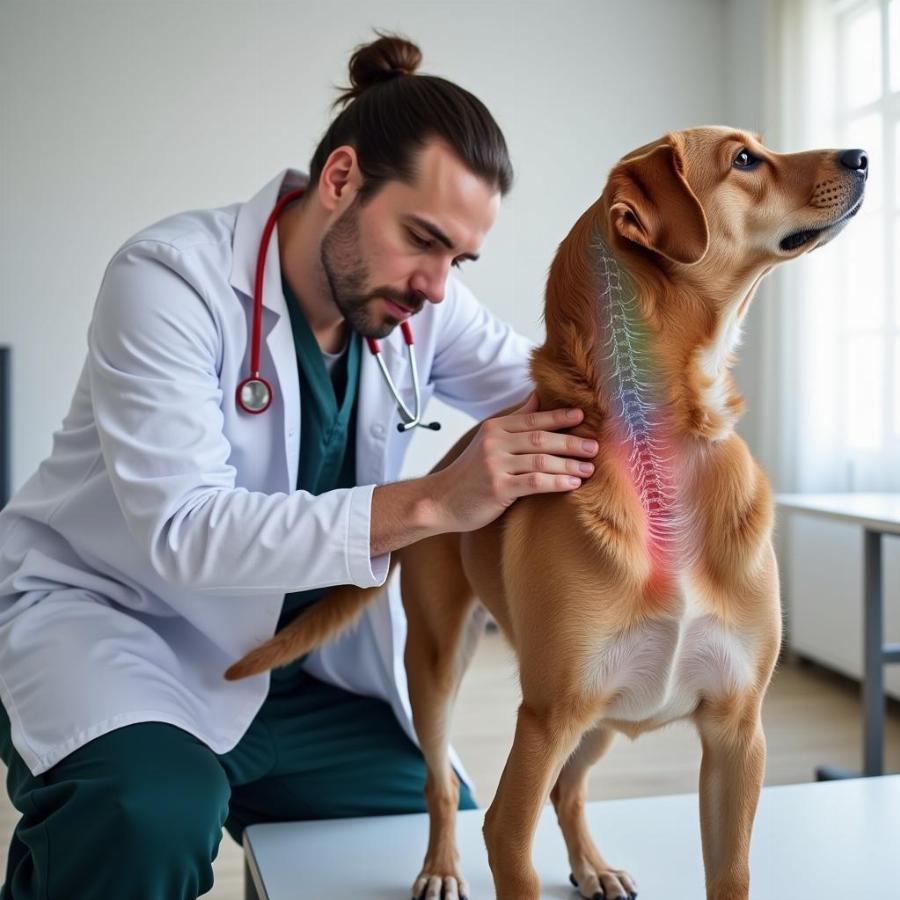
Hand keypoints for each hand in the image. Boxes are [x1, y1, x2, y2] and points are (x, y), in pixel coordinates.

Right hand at [429, 391, 597, 532]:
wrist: (441, 501)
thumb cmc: (470, 473)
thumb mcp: (488, 440)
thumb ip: (514, 420)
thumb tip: (537, 396)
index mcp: (494, 428)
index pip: (532, 419)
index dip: (559, 417)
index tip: (583, 416)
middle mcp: (494, 443)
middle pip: (541, 438)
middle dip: (571, 441)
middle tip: (594, 446)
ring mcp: (495, 466)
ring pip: (541, 460)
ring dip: (569, 464)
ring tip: (589, 468)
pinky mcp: (498, 488)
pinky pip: (534, 482)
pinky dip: (556, 482)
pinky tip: (572, 483)